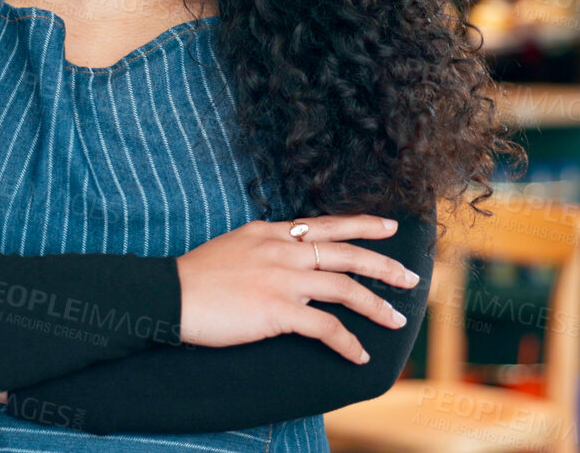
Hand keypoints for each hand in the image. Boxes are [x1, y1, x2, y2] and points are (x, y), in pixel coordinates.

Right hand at [175, 216, 418, 363]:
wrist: (168, 295)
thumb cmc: (195, 277)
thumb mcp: (234, 246)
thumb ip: (264, 248)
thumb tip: (286, 256)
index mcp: (271, 232)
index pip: (325, 225)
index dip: (362, 225)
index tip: (388, 227)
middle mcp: (282, 250)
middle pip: (346, 251)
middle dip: (384, 263)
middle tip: (411, 276)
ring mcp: (282, 279)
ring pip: (345, 287)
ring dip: (376, 305)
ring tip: (396, 318)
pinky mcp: (277, 310)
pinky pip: (326, 327)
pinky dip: (347, 342)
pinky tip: (359, 354)